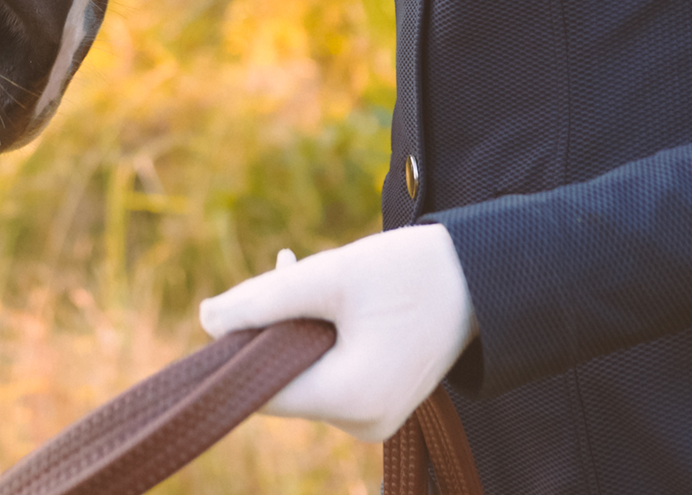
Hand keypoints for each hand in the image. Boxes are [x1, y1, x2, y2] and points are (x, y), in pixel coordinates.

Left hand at [197, 225, 476, 441]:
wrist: (484, 276)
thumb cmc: (410, 272)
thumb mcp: (329, 275)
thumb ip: (263, 300)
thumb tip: (207, 320)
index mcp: (350, 400)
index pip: (262, 390)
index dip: (237, 348)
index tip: (233, 303)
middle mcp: (362, 424)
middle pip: (282, 381)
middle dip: (273, 327)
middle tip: (287, 267)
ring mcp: (374, 419)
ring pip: (303, 374)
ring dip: (296, 326)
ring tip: (314, 274)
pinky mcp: (381, 403)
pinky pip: (330, 374)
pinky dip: (320, 337)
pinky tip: (330, 295)